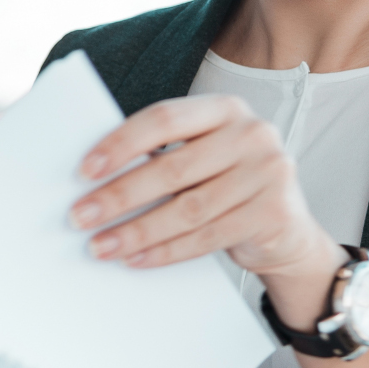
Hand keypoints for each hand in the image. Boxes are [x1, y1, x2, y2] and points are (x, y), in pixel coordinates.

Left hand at [70, 96, 343, 317]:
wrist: (287, 231)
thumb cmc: (229, 188)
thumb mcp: (203, 159)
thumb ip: (165, 156)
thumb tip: (96, 179)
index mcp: (226, 109)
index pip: (164, 118)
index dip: (121, 144)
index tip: (85, 170)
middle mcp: (252, 133)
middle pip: (172, 168)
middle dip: (119, 195)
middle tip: (81, 215)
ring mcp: (268, 172)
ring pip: (188, 208)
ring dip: (137, 231)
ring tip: (101, 246)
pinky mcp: (274, 212)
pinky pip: (208, 237)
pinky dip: (166, 251)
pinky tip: (137, 258)